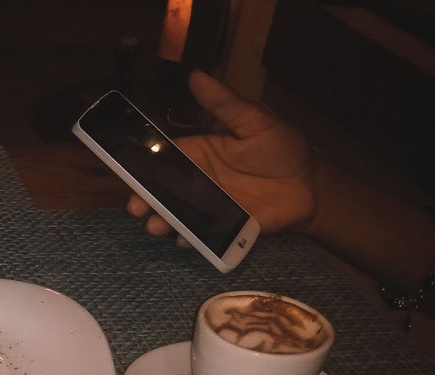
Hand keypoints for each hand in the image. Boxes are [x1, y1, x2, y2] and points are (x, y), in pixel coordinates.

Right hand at [128, 71, 317, 241]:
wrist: (310, 185)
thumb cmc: (282, 148)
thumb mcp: (255, 121)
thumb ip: (225, 103)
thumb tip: (195, 75)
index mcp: (197, 154)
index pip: (162, 159)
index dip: (141, 166)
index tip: (125, 174)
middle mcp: (195, 182)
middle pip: (160, 191)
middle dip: (142, 199)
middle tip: (136, 208)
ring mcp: (206, 207)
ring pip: (173, 214)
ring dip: (160, 221)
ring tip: (156, 226)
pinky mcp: (220, 227)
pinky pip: (197, 235)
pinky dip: (187, 239)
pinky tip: (184, 239)